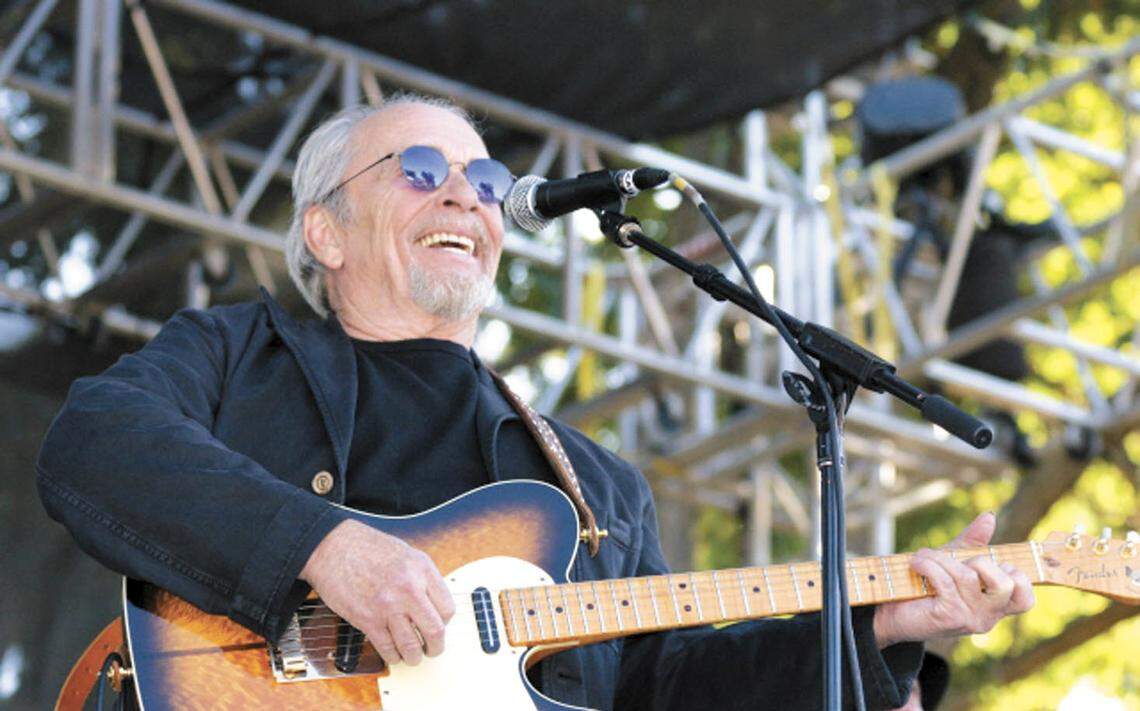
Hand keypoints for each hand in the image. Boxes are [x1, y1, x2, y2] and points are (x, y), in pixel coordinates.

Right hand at [300, 519, 454, 665]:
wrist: (333, 547)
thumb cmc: (367, 548)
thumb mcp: (407, 554)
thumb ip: (423, 579)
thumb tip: (434, 605)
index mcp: (422, 569)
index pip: (447, 608)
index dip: (444, 622)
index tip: (438, 625)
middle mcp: (409, 588)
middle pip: (435, 631)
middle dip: (436, 647)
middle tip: (432, 649)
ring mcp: (388, 606)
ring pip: (412, 647)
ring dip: (414, 657)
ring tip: (412, 656)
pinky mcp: (367, 620)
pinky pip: (387, 649)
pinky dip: (393, 656)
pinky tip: (392, 652)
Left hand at [872, 512, 1034, 647]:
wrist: (893, 612)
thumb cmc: (927, 586)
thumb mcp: (953, 561)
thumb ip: (973, 542)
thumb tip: (989, 517)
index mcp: (995, 606)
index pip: (1025, 598)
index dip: (1015, 575)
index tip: (987, 562)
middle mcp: (988, 616)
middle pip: (1006, 585)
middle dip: (981, 562)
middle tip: (959, 562)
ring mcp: (970, 618)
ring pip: (968, 577)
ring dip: (941, 559)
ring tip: (924, 557)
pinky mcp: (949, 617)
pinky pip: (945, 581)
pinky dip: (928, 565)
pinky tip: (916, 563)